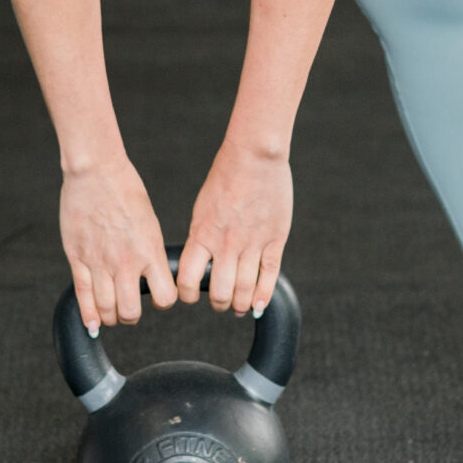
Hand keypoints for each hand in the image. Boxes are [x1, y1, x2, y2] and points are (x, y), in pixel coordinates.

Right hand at [60, 156, 174, 334]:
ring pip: (106, 309)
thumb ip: (149, 252)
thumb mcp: (150, 223)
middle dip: (132, 316)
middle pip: (130, 312)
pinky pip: (83, 296)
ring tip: (112, 311)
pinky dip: (88, 315)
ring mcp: (99, 262)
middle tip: (131, 309)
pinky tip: (93, 324)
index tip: (158, 297)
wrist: (96, 171)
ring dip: (111, 316)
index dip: (163, 301)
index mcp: (149, 251)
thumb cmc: (125, 190)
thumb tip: (153, 273)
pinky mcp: (78, 258)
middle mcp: (125, 262)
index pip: (164, 297)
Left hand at [177, 145, 292, 315]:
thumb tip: (201, 262)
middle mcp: (226, 243)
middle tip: (220, 303)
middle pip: (219, 291)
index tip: (191, 296)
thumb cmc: (226, 177)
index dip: (188, 295)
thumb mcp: (203, 208)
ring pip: (244, 290)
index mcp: (203, 234)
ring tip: (239, 305)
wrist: (254, 156)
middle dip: (218, 303)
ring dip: (240, 303)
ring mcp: (252, 243)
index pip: (188, 280)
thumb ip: (203, 236)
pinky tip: (259, 305)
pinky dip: (264, 296)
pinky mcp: (275, 240)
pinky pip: (269, 277)